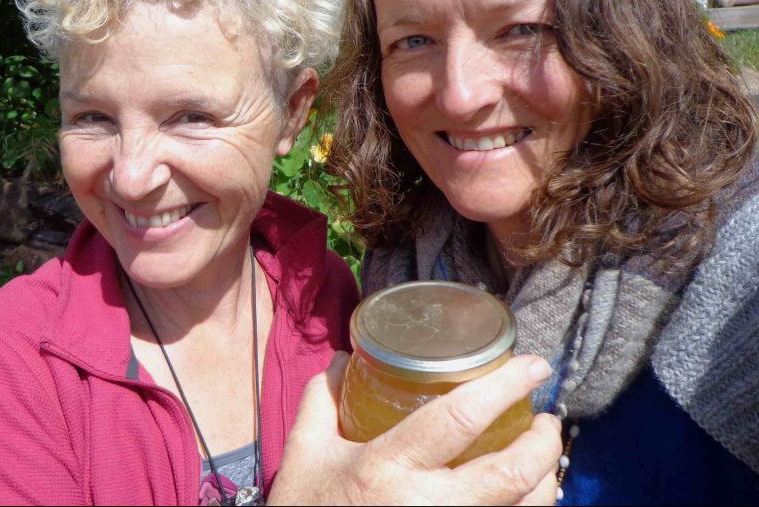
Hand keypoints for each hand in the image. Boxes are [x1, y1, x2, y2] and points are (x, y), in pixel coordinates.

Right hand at [269, 353, 561, 504]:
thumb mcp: (305, 452)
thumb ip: (322, 400)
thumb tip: (347, 359)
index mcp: (387, 466)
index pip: (458, 419)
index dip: (503, 388)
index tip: (532, 366)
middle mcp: (426, 504)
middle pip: (509, 473)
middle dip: (542, 442)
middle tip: (546, 418)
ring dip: (544, 479)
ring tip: (541, 455)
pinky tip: (524, 493)